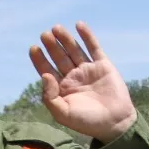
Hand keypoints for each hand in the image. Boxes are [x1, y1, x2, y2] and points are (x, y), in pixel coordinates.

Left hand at [28, 22, 136, 142]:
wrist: (115, 123)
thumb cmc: (87, 122)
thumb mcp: (63, 113)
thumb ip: (50, 97)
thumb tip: (44, 75)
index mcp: (62, 88)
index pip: (47, 69)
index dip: (40, 59)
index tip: (34, 48)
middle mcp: (73, 77)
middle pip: (59, 57)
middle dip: (52, 46)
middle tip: (45, 35)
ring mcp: (88, 70)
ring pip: (74, 50)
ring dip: (65, 38)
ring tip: (56, 28)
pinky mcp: (103, 65)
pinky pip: (94, 47)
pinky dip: (87, 36)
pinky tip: (79, 25)